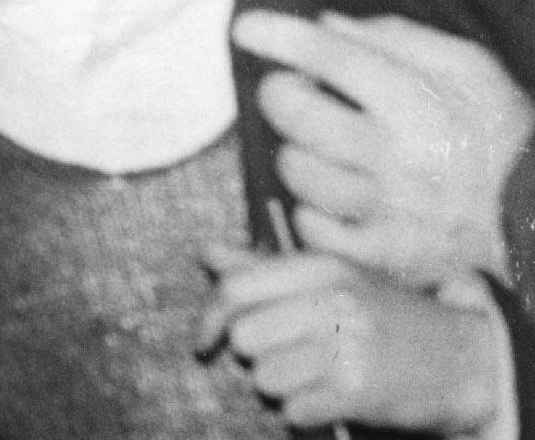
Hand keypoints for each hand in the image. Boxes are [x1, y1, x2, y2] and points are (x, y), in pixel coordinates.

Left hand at [199, 243, 502, 433]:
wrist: (461, 359)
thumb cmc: (383, 314)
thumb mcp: (331, 278)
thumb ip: (265, 268)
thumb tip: (209, 254)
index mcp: (319, 268)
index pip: (235, 289)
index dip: (210, 319)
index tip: (206, 341)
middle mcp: (332, 302)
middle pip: (244, 338)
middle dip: (257, 356)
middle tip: (288, 357)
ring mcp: (347, 346)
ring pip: (265, 379)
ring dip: (282, 387)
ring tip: (316, 378)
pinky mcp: (359, 390)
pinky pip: (293, 411)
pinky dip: (305, 413)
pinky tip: (331, 399)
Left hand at [234, 10, 534, 286]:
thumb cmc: (500, 131)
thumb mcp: (467, 66)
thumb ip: (396, 38)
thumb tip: (326, 23)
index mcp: (419, 103)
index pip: (330, 57)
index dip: (280, 36)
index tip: (246, 28)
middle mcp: (398, 156)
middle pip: (296, 114)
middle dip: (280, 93)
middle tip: (294, 92)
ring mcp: (389, 210)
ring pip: (298, 170)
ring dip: (296, 151)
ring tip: (320, 146)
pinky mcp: (386, 255)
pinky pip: (313, 228)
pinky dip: (309, 209)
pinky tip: (330, 196)